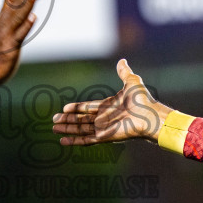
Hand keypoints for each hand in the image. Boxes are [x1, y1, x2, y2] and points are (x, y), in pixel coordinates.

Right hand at [0, 0, 51, 82]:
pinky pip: (20, 34)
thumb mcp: (1, 32)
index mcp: (3, 20)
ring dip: (28, 3)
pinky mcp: (11, 46)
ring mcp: (8, 34)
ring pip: (20, 15)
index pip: (14, 1)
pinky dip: (26, 25)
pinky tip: (33, 16)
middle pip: (21, 3)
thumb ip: (5, 17)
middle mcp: (5, 23)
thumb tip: (8, 6)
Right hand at [52, 58, 170, 144]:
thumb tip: (122, 60)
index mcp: (108, 106)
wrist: (149, 116)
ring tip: (54, 128)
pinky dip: (74, 141)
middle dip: (68, 119)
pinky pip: (86, 140)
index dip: (76, 108)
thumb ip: (124, 72)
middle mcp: (104, 118)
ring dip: (67, 128)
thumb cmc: (143, 100)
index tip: (64, 108)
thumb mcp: (131, 82)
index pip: (88, 108)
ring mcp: (103, 129)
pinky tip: (62, 140)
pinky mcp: (104, 137)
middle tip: (54, 119)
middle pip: (81, 119)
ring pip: (80, 129)